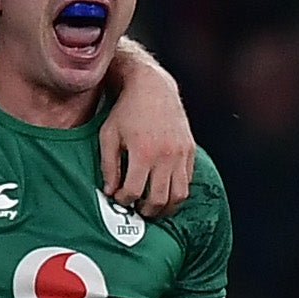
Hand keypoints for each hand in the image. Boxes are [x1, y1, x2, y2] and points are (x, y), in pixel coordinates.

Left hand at [101, 50, 194, 213]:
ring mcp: (181, 154)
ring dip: (165, 207)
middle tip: (136, 208)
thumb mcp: (108, 136)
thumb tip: (110, 192)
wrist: (152, 87)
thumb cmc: (125, 111)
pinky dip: (176, 191)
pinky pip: (187, 181)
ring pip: (178, 196)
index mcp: (143, 152)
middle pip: (158, 199)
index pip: (133, 191)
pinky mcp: (190, 150)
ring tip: (153, 206)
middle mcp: (165, 156)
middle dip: (145, 210)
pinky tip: (163, 188)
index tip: (118, 197)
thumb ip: (108, 166)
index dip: (123, 200)